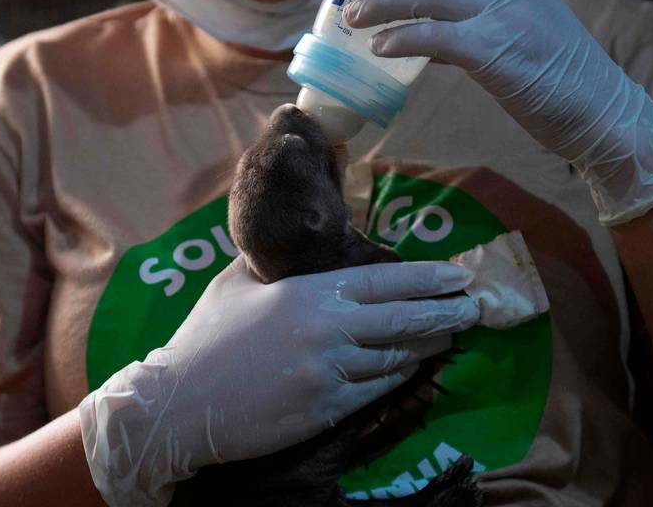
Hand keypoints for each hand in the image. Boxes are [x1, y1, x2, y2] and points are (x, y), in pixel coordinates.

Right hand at [79, 255, 478, 505]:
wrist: (178, 404)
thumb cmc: (204, 339)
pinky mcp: (326, 410)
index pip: (384, 280)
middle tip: (474, 307)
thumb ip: (273, 265)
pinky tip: (411, 369)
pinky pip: (376, 392)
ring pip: (395, 358)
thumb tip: (293, 242)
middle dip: (446, 313)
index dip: (429, 278)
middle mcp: (327, 329)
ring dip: (426, 347)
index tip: (459, 276)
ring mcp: (329, 372)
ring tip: (447, 338)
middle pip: (404, 319)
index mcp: (308, 293)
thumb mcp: (235, 284)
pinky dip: (398, 378)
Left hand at [328, 0, 652, 224]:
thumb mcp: (518, 20)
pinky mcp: (499, 53)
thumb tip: (409, 26)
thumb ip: (469, 12)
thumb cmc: (554, 67)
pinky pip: (437, 38)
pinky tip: (380, 48)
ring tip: (350, 17)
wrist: (601, 108)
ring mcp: (505, 13)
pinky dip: (403, 38)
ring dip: (379, 4)